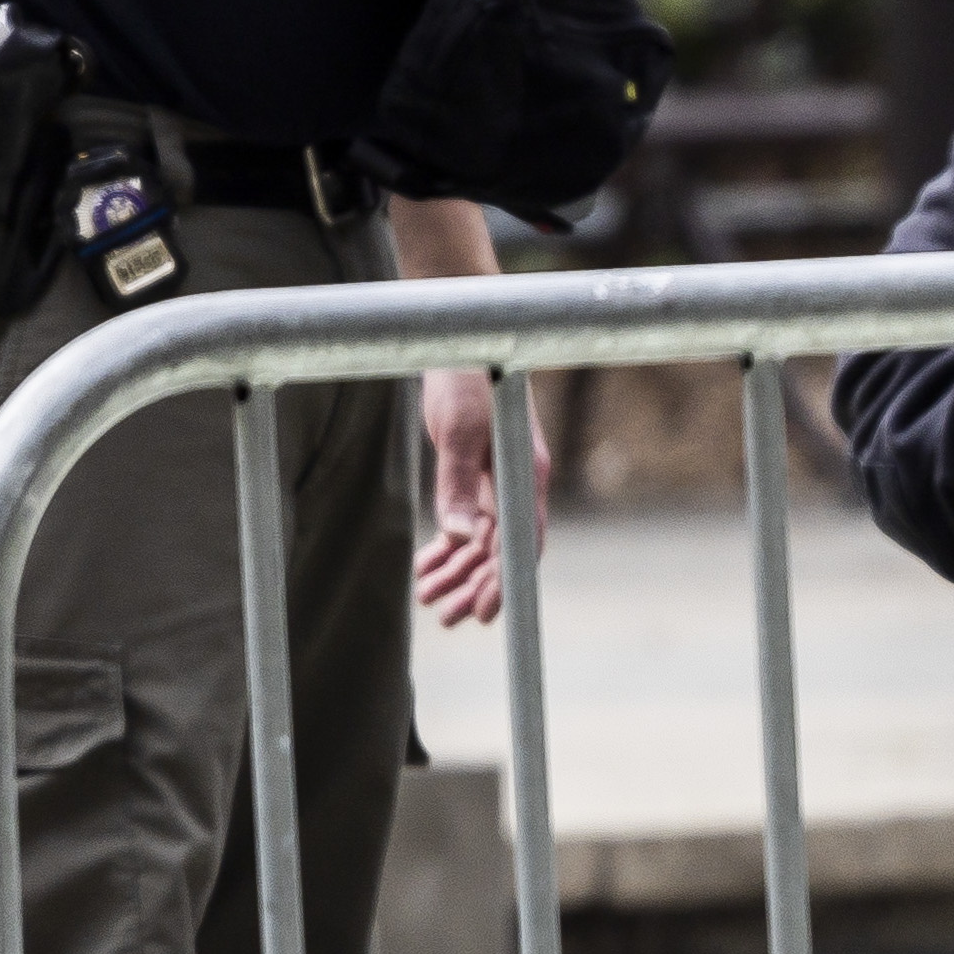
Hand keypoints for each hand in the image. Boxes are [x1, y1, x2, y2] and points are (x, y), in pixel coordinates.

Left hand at [411, 368, 508, 628]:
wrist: (462, 337)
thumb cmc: (466, 376)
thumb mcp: (458, 429)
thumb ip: (458, 485)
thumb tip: (462, 539)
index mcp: (527, 475)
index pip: (520, 543)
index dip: (504, 581)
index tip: (485, 614)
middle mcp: (518, 482)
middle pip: (501, 550)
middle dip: (475, 585)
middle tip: (445, 617)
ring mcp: (498, 478)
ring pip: (481, 541)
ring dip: (457, 571)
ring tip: (428, 598)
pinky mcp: (476, 471)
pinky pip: (467, 521)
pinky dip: (448, 545)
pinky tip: (426, 565)